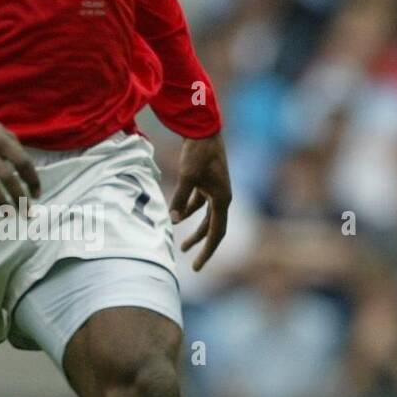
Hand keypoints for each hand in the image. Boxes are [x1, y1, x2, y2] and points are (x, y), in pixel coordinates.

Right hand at [0, 113, 41, 222]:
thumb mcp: (0, 131)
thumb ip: (15, 147)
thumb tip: (30, 172)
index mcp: (1, 139)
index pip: (23, 162)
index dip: (32, 180)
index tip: (37, 195)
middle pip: (7, 176)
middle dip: (19, 197)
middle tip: (28, 213)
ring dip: (0, 202)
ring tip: (9, 215)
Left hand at [169, 134, 231, 270]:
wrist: (204, 129)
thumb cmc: (197, 152)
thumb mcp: (187, 176)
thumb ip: (180, 199)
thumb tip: (173, 221)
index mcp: (222, 199)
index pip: (216, 233)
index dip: (207, 251)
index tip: (198, 267)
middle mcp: (222, 197)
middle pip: (214, 229)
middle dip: (203, 246)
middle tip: (194, 265)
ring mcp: (216, 189)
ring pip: (206, 218)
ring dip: (196, 231)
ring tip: (183, 246)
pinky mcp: (207, 182)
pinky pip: (200, 204)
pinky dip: (189, 212)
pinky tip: (177, 217)